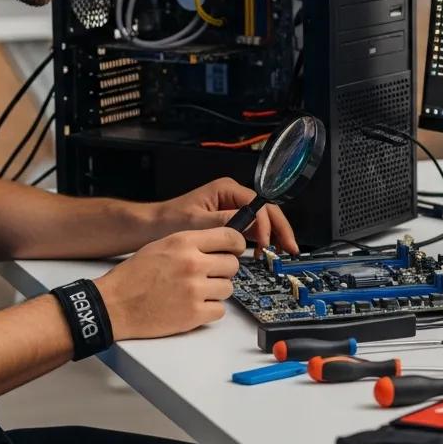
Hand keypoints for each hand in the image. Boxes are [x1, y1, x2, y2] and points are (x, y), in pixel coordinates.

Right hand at [95, 227, 242, 339]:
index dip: (236, 244)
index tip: (235, 250)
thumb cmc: (133, 276)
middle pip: (232, 264)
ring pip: (229, 289)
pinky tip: (194, 306)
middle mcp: (192, 264)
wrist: (113, 305)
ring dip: (216, 292)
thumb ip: (192, 243)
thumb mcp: (161, 245)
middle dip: (223, 271)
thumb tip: (219, 245)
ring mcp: (194, 290)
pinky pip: (220, 311)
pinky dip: (210, 311)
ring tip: (196, 292)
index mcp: (184, 243)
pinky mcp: (194, 314)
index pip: (230, 236)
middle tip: (209, 276)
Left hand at [151, 177, 299, 255]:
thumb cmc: (168, 220)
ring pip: (263, 221)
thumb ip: (223, 222)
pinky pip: (252, 230)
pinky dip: (262, 241)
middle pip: (266, 211)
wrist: (152, 228)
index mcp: (226, 190)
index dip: (266, 224)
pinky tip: (266, 253)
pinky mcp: (230, 223)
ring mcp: (233, 210)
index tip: (266, 243)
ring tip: (282, 253)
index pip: (257, 204)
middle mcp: (233, 197)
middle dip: (280, 230)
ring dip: (274, 236)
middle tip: (290, 248)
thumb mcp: (196, 221)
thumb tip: (247, 226)